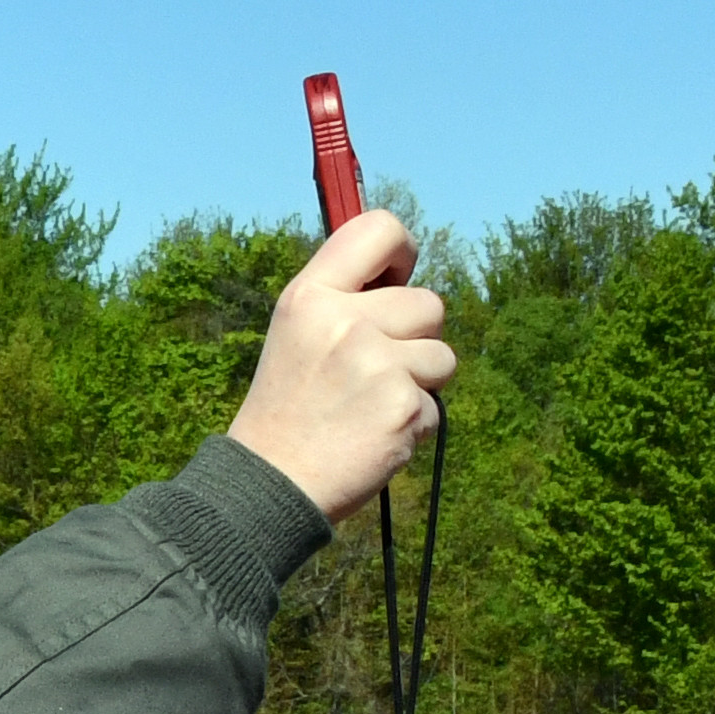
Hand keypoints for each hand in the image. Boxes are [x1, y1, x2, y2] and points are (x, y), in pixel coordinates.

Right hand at [226, 209, 454, 521]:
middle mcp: (343, 321)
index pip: (379, 229)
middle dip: (414, 339)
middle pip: (428, 304)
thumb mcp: (295, 335)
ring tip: (369, 406)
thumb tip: (398, 275)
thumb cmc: (287, 409)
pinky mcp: (404, 406)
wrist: (271, 483)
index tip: (394, 282)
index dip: (402, 253)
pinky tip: (372, 436)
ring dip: (418, 383)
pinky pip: (437, 405)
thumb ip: (341, 300)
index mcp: (310, 296)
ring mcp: (376, 363)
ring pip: (443, 356)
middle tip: (368, 373)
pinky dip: (413, 425)